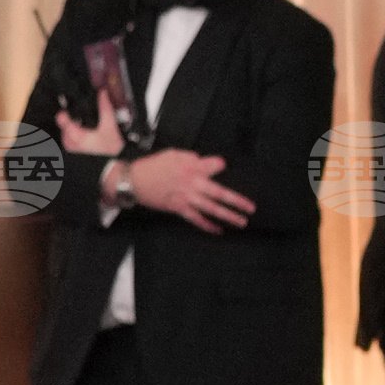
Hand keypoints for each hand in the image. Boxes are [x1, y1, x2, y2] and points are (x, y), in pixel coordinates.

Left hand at [56, 81, 128, 164]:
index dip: (65, 112)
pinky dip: (77, 141)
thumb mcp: (110, 127)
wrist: (113, 169)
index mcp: (75, 135)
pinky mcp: (73, 157)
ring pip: (67, 136)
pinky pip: (71, 144)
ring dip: (75, 132)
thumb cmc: (110, 152)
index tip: (69, 109)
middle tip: (85, 124)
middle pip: (65, 127)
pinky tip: (88, 143)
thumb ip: (105, 108)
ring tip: (89, 134)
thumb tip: (102, 94)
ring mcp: (70, 151)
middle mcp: (69, 143)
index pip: (61, 118)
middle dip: (73, 123)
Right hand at [129, 145, 254, 230]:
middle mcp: (192, 182)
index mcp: (192, 165)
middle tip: (251, 208)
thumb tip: (203, 162)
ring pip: (211, 208)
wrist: (133, 180)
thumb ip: (191, 158)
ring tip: (242, 222)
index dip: (219, 165)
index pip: (215, 165)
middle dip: (237, 201)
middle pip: (219, 192)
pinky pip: (196, 219)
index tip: (221, 167)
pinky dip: (207, 225)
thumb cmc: (153, 166)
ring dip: (228, 216)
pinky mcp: (179, 208)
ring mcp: (186, 197)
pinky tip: (218, 230)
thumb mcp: (173, 154)